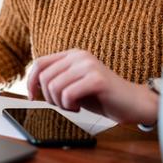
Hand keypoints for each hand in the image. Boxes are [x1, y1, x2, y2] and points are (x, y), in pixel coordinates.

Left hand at [27, 49, 157, 123]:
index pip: (39, 64)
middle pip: (45, 78)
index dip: (30, 82)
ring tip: (74, 106)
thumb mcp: (73, 85)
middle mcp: (79, 56)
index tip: (33, 97)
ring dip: (60, 103)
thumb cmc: (100, 96)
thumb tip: (32, 86)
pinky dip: (70, 106)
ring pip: (54, 87)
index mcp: (72, 55)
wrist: (132, 103)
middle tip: (64, 104)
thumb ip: (55, 80)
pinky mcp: (97, 79)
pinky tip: (80, 107)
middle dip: (49, 98)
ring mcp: (89, 66)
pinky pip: (68, 94)